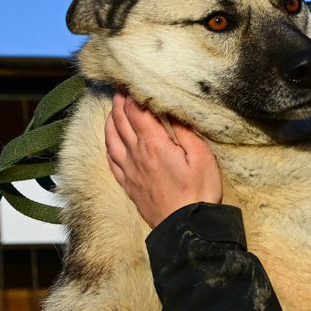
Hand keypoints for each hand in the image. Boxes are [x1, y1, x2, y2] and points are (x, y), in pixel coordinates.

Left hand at [105, 91, 222, 227]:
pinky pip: (111, 161)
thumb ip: (185, 132)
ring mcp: (130, 171)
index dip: (130, 94)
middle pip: (120, 122)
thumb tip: (172, 111)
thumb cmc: (199, 193)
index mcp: (154, 144)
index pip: (135, 111)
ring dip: (110, 121)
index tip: (130, 81)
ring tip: (112, 109)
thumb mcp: (202, 157)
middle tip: (119, 89)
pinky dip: (108, 145)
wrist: (186, 229)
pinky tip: (110, 141)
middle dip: (119, 102)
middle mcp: (136, 155)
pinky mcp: (129, 186)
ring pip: (111, 139)